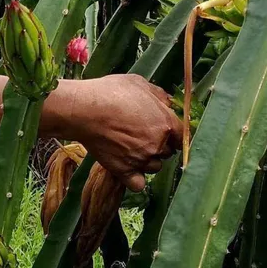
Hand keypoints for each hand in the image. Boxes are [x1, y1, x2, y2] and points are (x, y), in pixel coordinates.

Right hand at [58, 74, 182, 193]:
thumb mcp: (138, 83)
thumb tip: (168, 102)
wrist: (84, 110)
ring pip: (154, 167)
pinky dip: (136, 179)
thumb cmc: (110, 92)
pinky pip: (138, 184)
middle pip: (168, 152)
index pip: (182, 136)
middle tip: (141, 134)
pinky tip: (129, 169)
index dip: (174, 134)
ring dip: (147, 160)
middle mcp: (158, 145)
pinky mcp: (124, 171)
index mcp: (166, 123)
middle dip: (158, 145)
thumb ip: (158, 94)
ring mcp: (141, 160)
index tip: (166, 131)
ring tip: (132, 149)